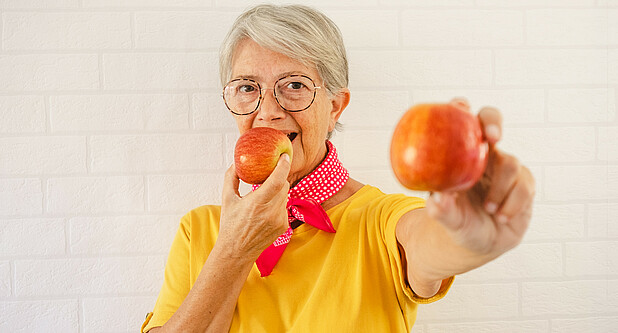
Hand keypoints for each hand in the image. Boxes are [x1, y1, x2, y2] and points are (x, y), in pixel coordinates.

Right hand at [217, 154, 290, 260]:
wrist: (237, 252)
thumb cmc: (230, 224)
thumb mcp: (226, 199)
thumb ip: (231, 178)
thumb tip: (236, 163)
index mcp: (257, 203)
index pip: (278, 180)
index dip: (283, 165)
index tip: (284, 156)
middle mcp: (271, 212)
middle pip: (284, 185)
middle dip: (278, 177)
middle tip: (269, 173)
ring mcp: (279, 220)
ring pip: (285, 195)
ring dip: (277, 190)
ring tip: (264, 194)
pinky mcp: (284, 226)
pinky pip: (284, 207)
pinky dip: (277, 203)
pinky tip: (265, 210)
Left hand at [426, 100, 534, 256]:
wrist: (480, 243)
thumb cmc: (458, 222)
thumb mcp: (447, 219)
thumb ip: (441, 210)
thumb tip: (437, 199)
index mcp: (458, 156)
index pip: (459, 122)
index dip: (460, 108)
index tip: (460, 107)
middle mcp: (482, 155)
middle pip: (491, 121)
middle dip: (493, 123)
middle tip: (494, 137)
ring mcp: (504, 167)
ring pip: (510, 162)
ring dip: (499, 189)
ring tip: (489, 209)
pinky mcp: (524, 183)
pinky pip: (524, 185)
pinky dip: (512, 203)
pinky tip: (502, 216)